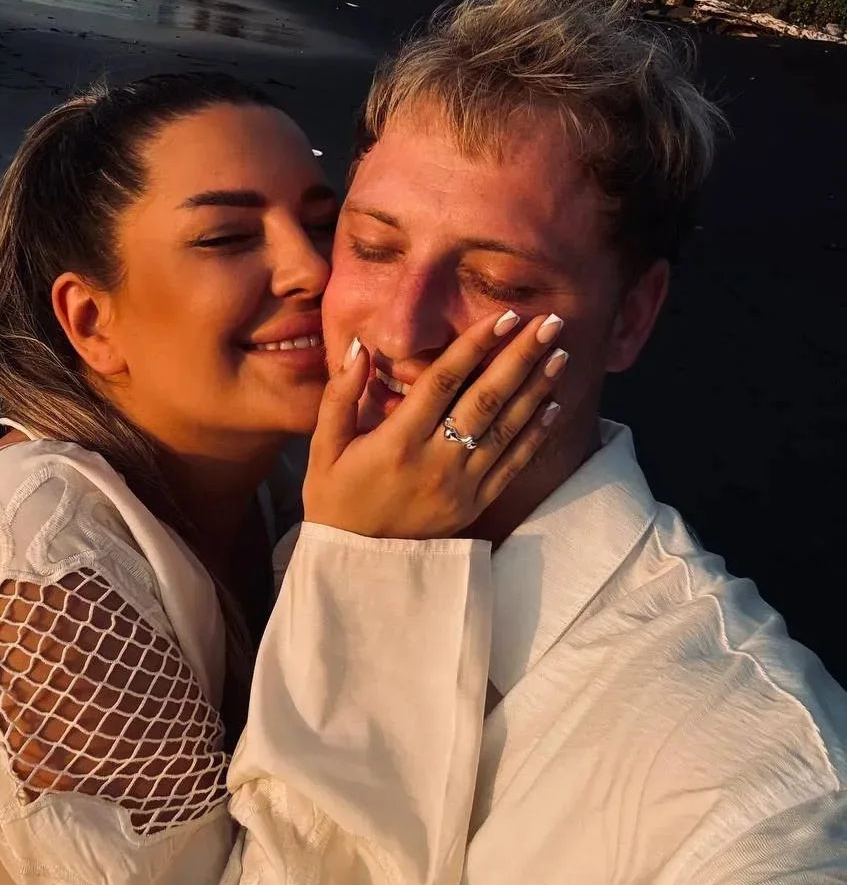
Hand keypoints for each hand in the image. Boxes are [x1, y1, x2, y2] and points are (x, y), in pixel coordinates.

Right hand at [303, 311, 566, 538]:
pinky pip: (512, 465)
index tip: (502, 317)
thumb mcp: (323, 447)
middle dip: (520, 356)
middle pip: (485, 399)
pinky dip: (536, 434)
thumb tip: (362, 347)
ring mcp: (460, 485)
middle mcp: (435, 461)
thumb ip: (340, 395)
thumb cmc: (334, 499)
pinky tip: (553, 406)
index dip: (474, 346)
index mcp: (397, 441)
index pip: (443, 381)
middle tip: (549, 322)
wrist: (356, 568)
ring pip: (507, 429)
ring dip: (536, 388)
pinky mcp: (475, 505)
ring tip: (560, 354)